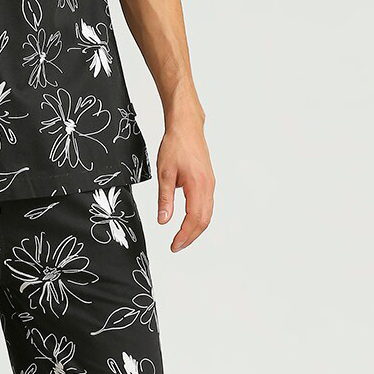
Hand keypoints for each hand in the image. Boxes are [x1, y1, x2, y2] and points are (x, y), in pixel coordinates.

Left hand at [155, 121, 214, 252]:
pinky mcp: (208, 181)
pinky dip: (199, 218)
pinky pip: (207, 205)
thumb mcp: (164, 173)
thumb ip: (164, 199)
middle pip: (204, 220)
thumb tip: (163, 221)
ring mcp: (210, 184)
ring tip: (181, 238)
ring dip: (195, 229)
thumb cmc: (175, 145)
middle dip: (191, 237)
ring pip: (207, 214)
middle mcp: (208, 187)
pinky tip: (188, 221)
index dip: (184, 236)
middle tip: (176, 246)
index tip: (174, 246)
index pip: (194, 219)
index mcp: (198, 186)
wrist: (186, 127)